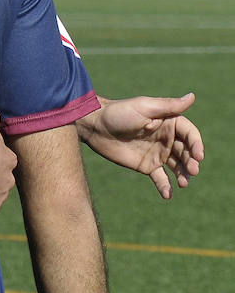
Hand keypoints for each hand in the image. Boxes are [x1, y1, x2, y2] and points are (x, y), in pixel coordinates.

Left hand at [76, 93, 202, 198]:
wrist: (95, 126)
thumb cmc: (118, 112)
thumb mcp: (144, 107)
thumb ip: (168, 106)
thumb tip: (192, 96)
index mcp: (169, 123)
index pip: (190, 134)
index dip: (197, 145)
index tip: (198, 156)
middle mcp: (166, 139)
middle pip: (186, 152)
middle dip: (192, 162)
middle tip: (192, 171)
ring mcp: (158, 153)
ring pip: (177, 167)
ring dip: (183, 175)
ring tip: (183, 183)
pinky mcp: (147, 166)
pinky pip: (161, 178)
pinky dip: (166, 187)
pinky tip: (168, 195)